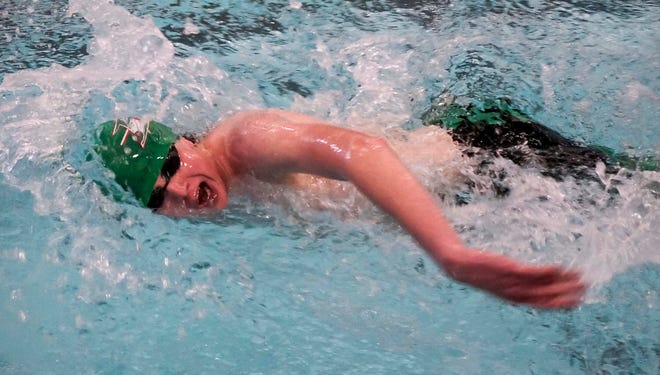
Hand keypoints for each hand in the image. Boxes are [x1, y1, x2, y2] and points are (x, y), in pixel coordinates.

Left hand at [442, 248, 585, 308]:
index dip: (560, 305)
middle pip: (545, 297)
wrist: (459, 266)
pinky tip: (559, 267)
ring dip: (561, 283)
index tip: (578, 302)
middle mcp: (515, 294)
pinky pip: (530, 273)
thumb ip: (519, 282)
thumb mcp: (502, 280)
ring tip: (578, 277)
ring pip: (541, 286)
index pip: (542, 305)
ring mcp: (512, 282)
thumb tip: (535, 279)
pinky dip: (545, 273)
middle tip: (585, 289)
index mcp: (514, 298)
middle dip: (566, 295)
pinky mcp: (508, 269)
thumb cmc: (482, 272)